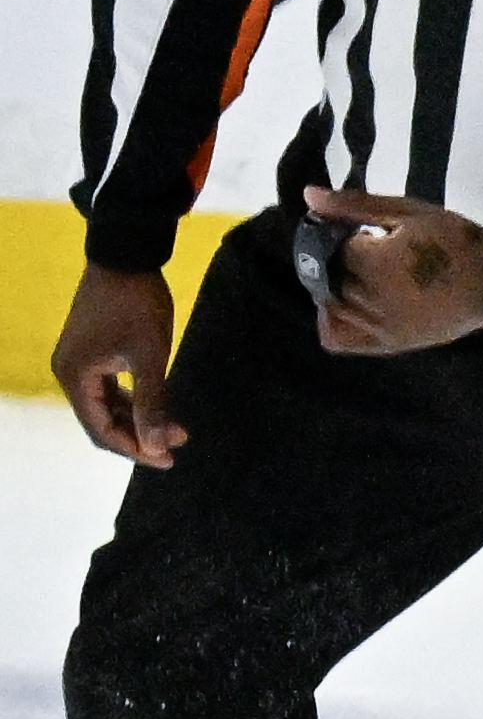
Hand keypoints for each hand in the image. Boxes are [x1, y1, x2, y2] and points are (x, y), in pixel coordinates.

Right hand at [52, 262, 183, 464]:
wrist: (126, 259)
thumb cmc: (137, 307)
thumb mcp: (150, 358)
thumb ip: (152, 405)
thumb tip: (156, 447)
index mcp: (75, 377)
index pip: (101, 430)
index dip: (134, 450)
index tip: (168, 460)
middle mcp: (69, 372)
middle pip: (101, 421)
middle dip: (139, 436)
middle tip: (177, 445)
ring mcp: (78, 362)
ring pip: (107, 406)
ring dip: (139, 419)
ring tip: (176, 429)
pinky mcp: (90, 352)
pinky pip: (108, 388)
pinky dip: (133, 400)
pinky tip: (159, 407)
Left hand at [301, 187, 482, 355]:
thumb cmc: (457, 241)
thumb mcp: (410, 212)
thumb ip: (356, 205)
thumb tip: (308, 195)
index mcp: (376, 263)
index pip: (329, 246)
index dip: (336, 233)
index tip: (357, 229)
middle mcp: (373, 299)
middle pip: (327, 277)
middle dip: (335, 260)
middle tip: (360, 250)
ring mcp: (380, 326)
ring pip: (329, 305)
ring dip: (335, 287)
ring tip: (358, 275)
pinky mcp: (390, 343)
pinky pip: (342, 339)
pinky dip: (335, 322)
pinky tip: (350, 304)